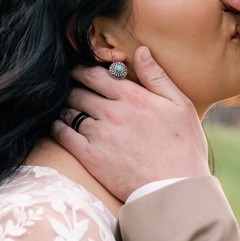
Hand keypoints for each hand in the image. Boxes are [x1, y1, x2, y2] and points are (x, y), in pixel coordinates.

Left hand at [51, 46, 209, 201]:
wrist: (175, 190)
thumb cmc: (183, 148)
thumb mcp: (180, 105)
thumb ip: (156, 76)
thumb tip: (140, 50)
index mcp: (132, 96)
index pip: (95, 74)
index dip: (82, 70)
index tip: (77, 71)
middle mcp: (112, 112)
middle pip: (78, 91)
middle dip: (71, 87)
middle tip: (67, 88)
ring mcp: (99, 135)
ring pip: (69, 111)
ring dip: (64, 107)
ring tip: (64, 107)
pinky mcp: (90, 158)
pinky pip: (63, 135)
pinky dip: (56, 126)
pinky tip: (57, 125)